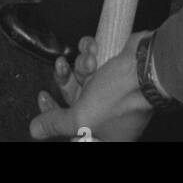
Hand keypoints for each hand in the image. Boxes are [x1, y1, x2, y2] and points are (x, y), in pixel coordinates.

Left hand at [31, 34, 153, 142]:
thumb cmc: (119, 98)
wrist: (147, 66)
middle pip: (76, 99)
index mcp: (104, 136)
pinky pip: (95, 60)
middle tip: (61, 65)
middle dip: (67, 79)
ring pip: (84, 76)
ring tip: (88, 58)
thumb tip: (36, 131)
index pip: (70, 130)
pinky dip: (91, 52)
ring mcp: (113, 92)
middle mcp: (109, 116)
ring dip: (82, 63)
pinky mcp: (116, 71)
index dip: (53, 115)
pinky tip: (92, 47)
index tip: (44, 97)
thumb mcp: (81, 117)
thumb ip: (57, 124)